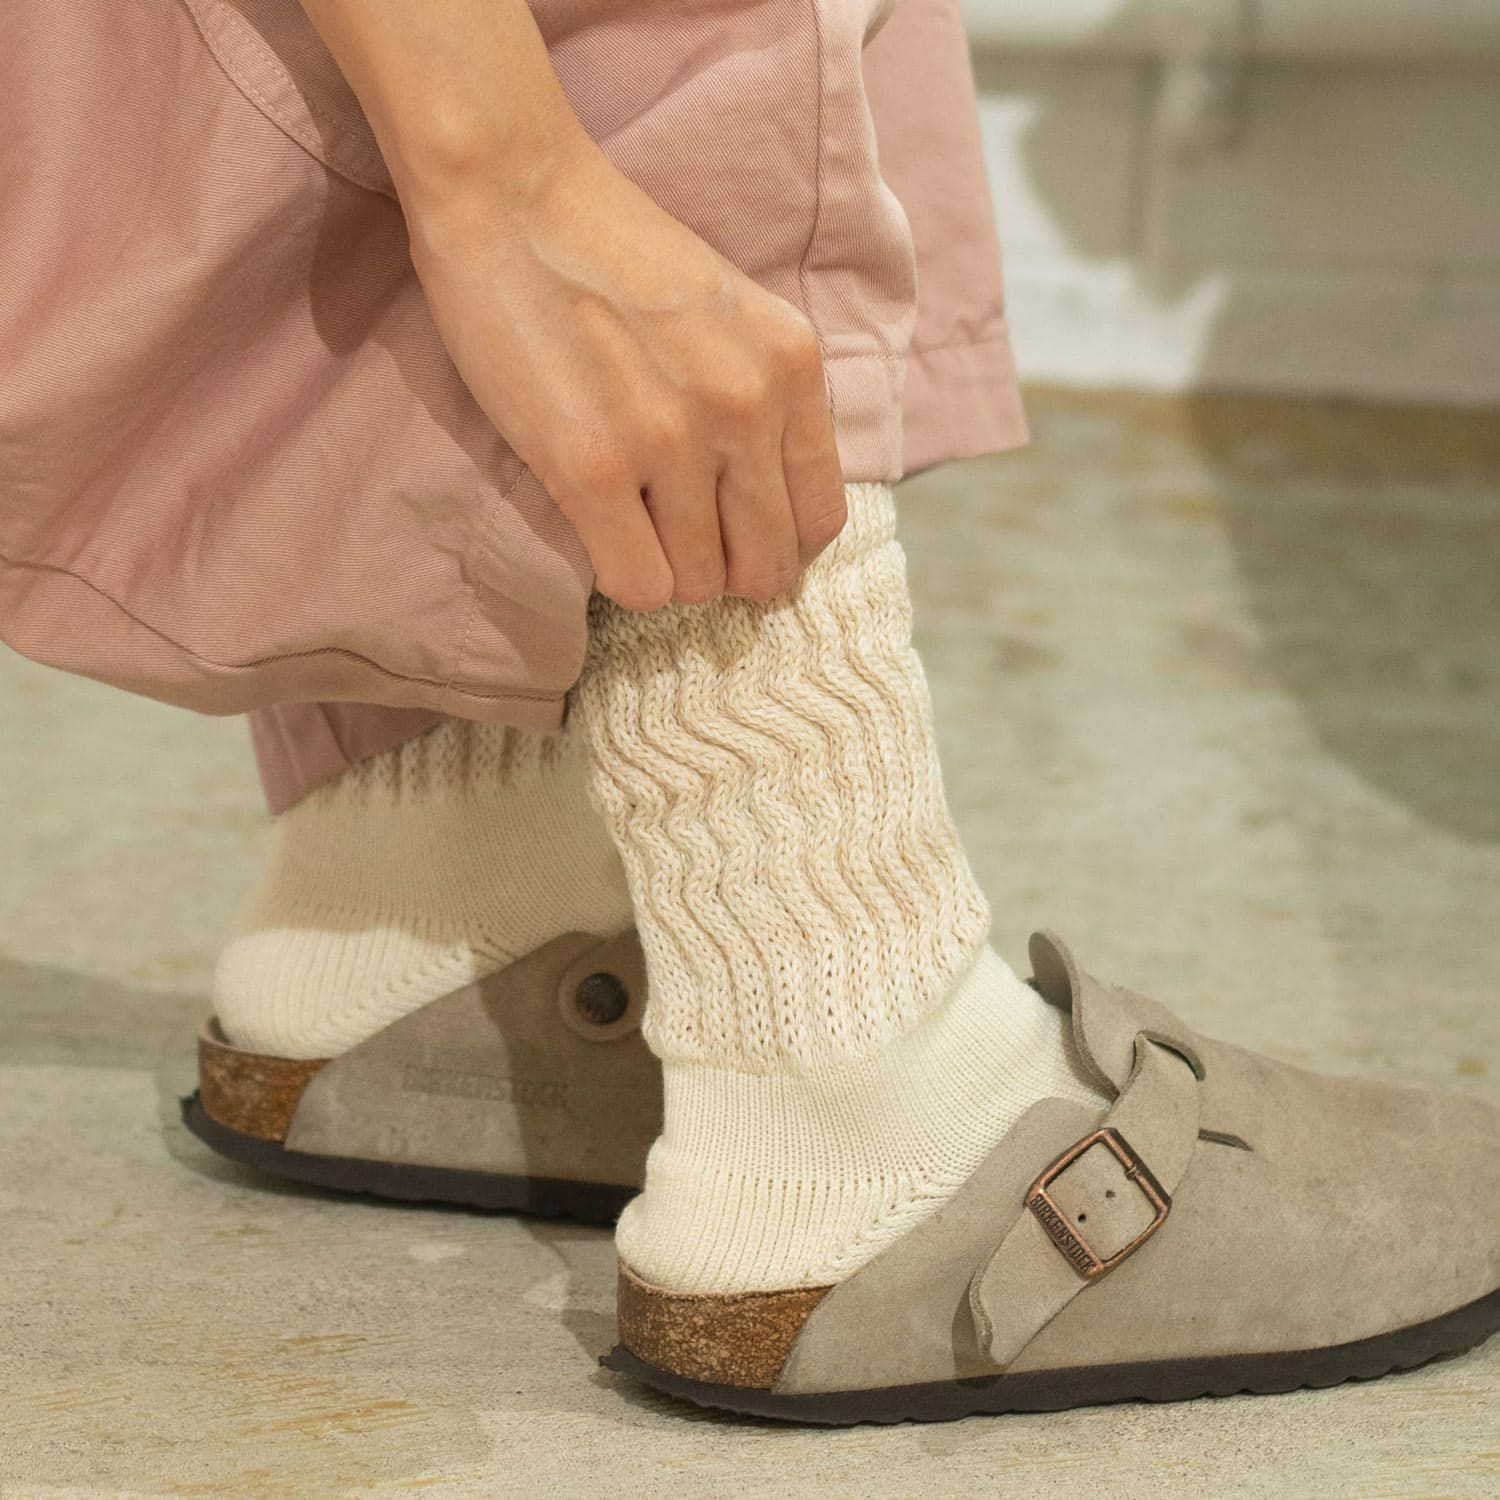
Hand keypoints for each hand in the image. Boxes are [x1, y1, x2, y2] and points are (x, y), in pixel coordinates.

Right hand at [405, 135, 846, 610]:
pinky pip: (638, 586)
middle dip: (725, 571)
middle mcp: (745, 407)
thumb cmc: (613, 250)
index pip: (819, 517)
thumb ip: (765, 397)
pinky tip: (600, 532)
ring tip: (631, 522)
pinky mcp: (593, 468)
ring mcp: (671, 441)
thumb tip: (768, 506)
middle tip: (682, 545)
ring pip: (698, 584)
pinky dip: (622, 575)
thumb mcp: (733, 314)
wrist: (513, 192)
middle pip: (765, 566)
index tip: (737, 535)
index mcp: (790, 366)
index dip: (778, 544)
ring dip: (665, 570)